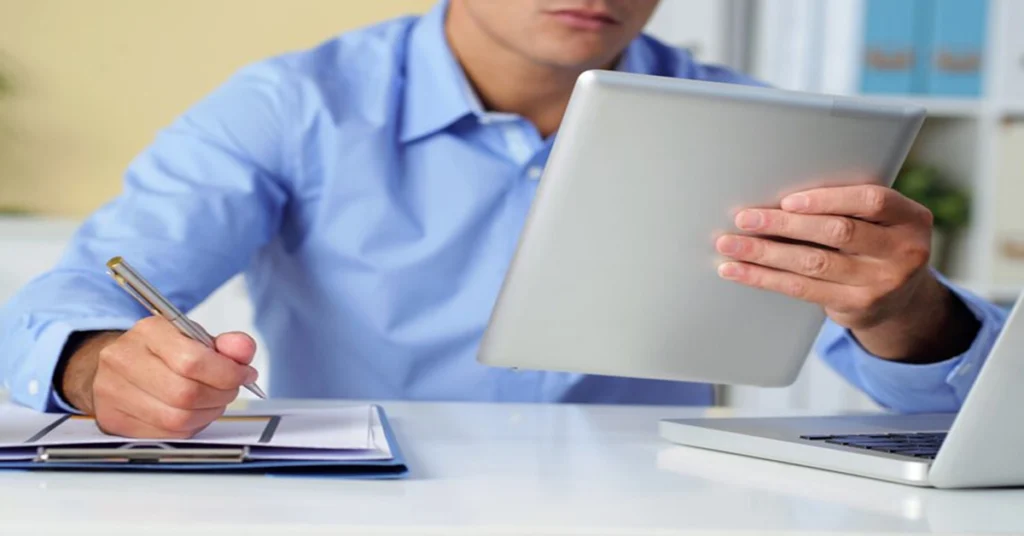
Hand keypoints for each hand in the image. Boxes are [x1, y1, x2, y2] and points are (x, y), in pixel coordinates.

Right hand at [60, 317, 257, 438]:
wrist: (117, 367)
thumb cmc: (161, 352)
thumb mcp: (196, 338)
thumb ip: (227, 345)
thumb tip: (244, 349)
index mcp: (149, 332)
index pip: (193, 361)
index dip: (227, 373)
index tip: (244, 375)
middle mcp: (124, 360)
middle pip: (186, 394)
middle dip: (220, 396)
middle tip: (230, 390)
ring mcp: (113, 392)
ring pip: (176, 419)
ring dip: (207, 414)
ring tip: (214, 402)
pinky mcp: (112, 420)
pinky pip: (165, 434)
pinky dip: (189, 427)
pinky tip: (193, 414)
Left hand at [714, 183, 977, 360]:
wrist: (900, 299)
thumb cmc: (876, 243)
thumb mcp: (881, 220)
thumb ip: (848, 204)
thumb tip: (777, 192)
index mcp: (911, 218)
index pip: (871, 201)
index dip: (828, 199)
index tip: (787, 200)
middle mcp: (904, 252)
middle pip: (837, 233)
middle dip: (785, 224)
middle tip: (744, 218)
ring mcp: (883, 283)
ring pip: (813, 263)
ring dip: (765, 252)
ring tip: (729, 243)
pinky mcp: (857, 306)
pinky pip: (801, 289)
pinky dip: (764, 278)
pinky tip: (737, 270)